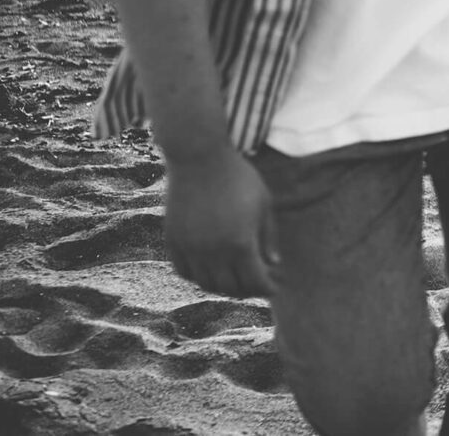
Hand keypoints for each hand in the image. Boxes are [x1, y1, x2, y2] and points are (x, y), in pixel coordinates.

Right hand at [162, 145, 278, 298]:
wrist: (200, 158)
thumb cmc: (238, 177)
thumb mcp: (263, 204)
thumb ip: (268, 236)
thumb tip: (274, 264)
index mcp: (240, 244)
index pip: (255, 282)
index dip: (267, 289)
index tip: (275, 288)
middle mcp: (213, 252)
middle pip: (230, 288)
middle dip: (247, 290)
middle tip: (257, 285)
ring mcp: (190, 248)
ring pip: (206, 283)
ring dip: (223, 286)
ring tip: (235, 279)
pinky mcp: (173, 241)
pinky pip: (184, 271)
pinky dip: (198, 277)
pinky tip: (210, 270)